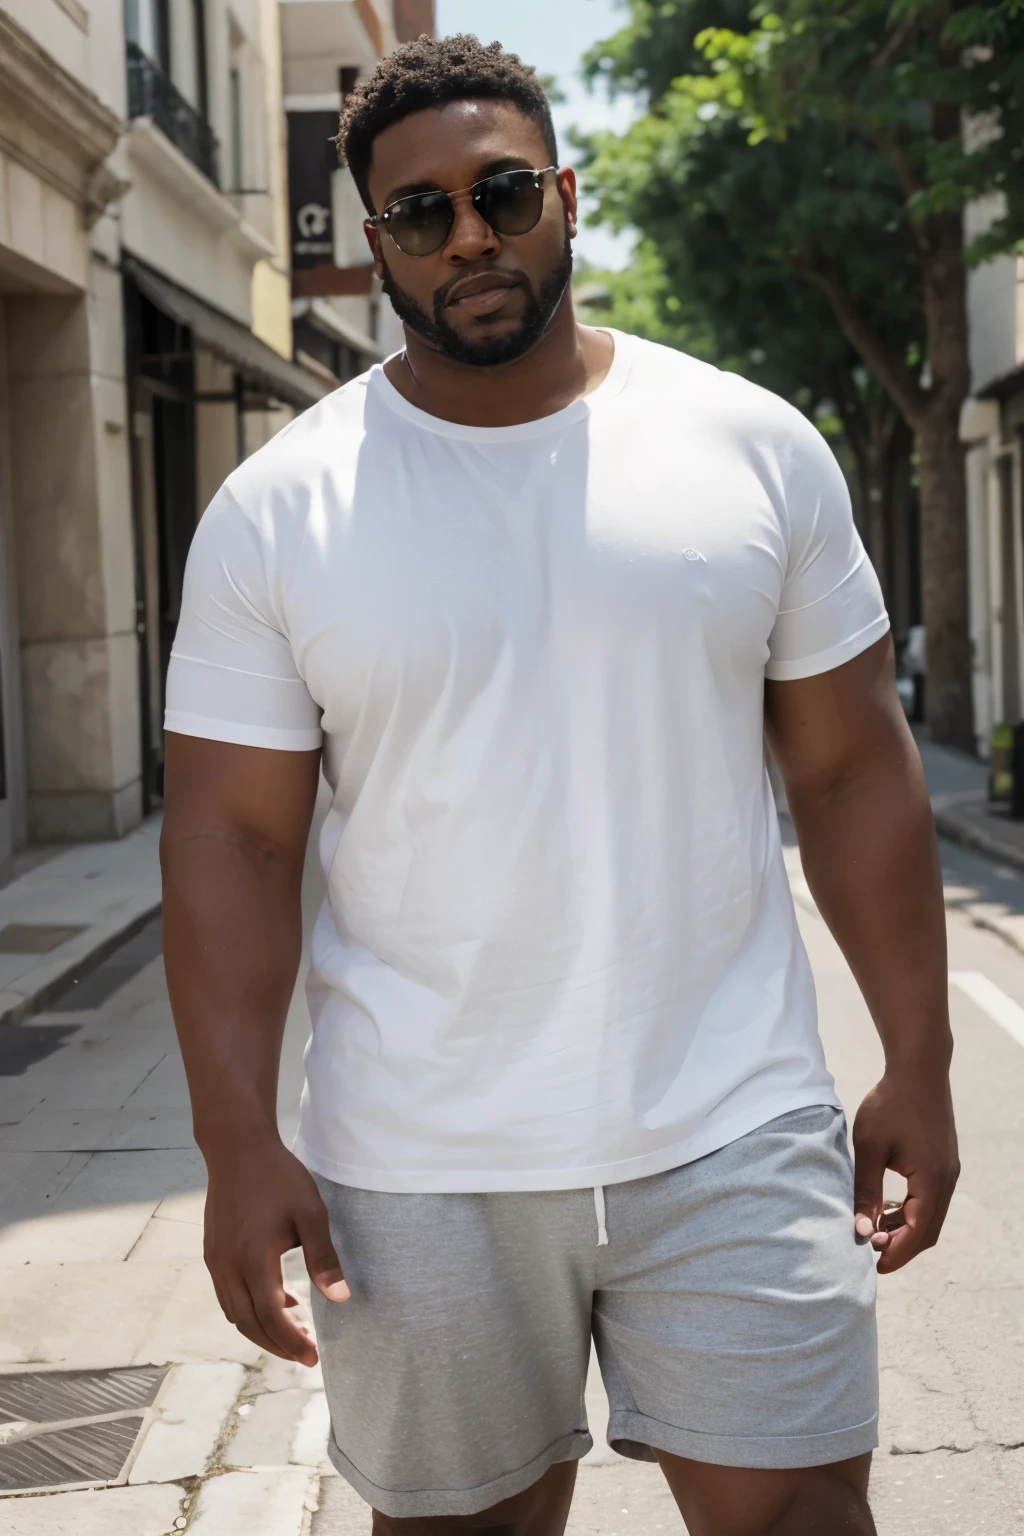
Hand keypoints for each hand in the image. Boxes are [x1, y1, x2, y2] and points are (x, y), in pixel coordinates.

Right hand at [203, 1136, 348, 1364]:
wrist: (237, 1148)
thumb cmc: (278, 1177)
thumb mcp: (310, 1214)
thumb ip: (323, 1259)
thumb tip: (341, 1299)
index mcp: (253, 1261)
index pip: (272, 1318)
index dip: (292, 1342)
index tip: (314, 1357)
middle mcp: (228, 1267)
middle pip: (250, 1324)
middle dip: (278, 1345)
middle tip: (305, 1354)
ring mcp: (217, 1261)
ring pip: (235, 1313)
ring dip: (262, 1329)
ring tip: (294, 1329)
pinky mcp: (213, 1252)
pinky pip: (228, 1295)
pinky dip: (249, 1308)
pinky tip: (276, 1299)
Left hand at [851, 1069, 958, 1274]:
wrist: (917, 1069)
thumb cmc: (889, 1104)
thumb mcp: (869, 1148)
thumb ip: (865, 1191)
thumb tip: (860, 1230)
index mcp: (931, 1180)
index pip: (918, 1233)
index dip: (897, 1254)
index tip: (874, 1268)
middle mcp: (946, 1179)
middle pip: (928, 1230)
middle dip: (901, 1245)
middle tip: (871, 1253)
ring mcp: (948, 1170)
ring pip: (930, 1214)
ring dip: (905, 1227)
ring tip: (874, 1231)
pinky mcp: (942, 1161)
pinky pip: (930, 1197)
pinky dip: (911, 1209)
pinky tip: (887, 1207)